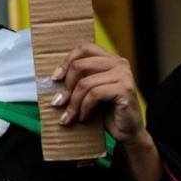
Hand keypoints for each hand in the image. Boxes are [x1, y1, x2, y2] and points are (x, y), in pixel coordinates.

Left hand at [50, 42, 160, 180]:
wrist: (127, 132)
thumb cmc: (106, 111)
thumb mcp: (89, 91)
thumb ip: (77, 80)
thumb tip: (52, 79)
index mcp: (110, 59)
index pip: (83, 49)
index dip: (66, 61)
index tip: (55, 78)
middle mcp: (119, 63)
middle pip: (79, 65)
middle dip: (66, 86)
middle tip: (60, 102)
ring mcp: (124, 75)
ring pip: (84, 83)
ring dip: (73, 102)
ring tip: (70, 115)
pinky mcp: (125, 90)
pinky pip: (95, 94)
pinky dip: (84, 107)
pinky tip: (83, 117)